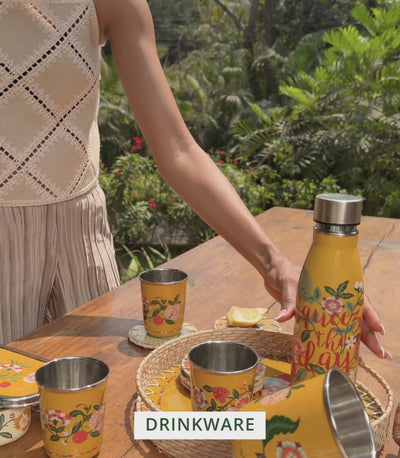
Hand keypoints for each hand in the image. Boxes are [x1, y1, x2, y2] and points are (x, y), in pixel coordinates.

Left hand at [265, 260, 391, 360]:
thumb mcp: (288, 285)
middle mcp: (332, 299)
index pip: (358, 301)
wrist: (273, 271)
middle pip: (356, 318)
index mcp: (332, 287)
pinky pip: (330, 330)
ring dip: (358, 342)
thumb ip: (289, 302)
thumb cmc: (284, 273)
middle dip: (370, 335)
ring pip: (347, 326)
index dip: (370, 315)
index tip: (379, 329)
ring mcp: (325, 308)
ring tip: (370, 359)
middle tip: (382, 353)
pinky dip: (337, 342)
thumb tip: (284, 316)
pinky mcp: (315, 316)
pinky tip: (345, 355)